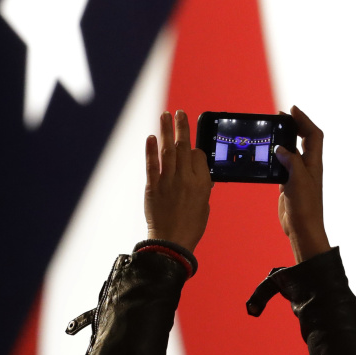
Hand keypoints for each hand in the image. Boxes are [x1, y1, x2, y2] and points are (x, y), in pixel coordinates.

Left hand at [144, 110, 212, 252]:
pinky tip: (151, 137)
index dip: (194, 148)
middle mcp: (186, 179)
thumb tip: (198, 171)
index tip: (190, 144)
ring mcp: (168, 182)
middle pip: (184, 147)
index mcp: (201, 183)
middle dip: (181, 127)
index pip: (198, 156)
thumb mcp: (204, 205)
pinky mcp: (153, 187)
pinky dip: (151, 150)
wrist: (171, 242)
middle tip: (179, 113)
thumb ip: (201, 185)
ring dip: (166, 130)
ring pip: (168, 150)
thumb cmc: (190, 227)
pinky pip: (152, 164)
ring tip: (165, 115)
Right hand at [275, 105, 330, 262]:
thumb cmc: (305, 207)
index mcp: (313, 163)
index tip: (292, 110)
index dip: (304, 120)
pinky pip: (282, 165)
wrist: (302, 228)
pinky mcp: (288, 184)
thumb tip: (281, 148)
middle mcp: (307, 167)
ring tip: (272, 131)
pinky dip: (276, 157)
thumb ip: (291, 161)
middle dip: (294, 126)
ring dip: (284, 140)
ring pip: (292, 151)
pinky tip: (267, 155)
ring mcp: (297, 175)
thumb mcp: (298, 180)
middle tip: (280, 117)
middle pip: (304, 139)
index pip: (313, 135)